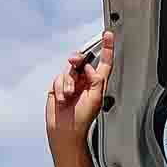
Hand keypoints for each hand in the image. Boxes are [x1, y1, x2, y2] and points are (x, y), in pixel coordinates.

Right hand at [46, 31, 113, 154]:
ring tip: (69, 96)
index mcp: (97, 83)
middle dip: (78, 60)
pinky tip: (63, 99)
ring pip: (69, 70)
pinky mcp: (59, 87)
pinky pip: (59, 78)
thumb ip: (95, 79)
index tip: (107, 35)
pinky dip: (60, 88)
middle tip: (74, 61)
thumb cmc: (82, 119)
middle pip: (82, 61)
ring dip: (68, 82)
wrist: (65, 131)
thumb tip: (88, 67)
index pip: (104, 62)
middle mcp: (85, 81)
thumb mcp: (96, 98)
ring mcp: (71, 84)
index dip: (107, 48)